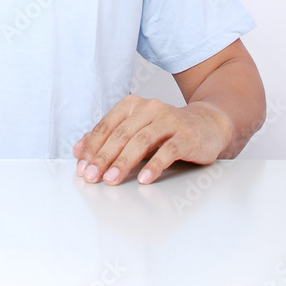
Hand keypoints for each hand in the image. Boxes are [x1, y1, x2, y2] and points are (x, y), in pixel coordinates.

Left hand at [73, 94, 232, 185]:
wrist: (207, 124)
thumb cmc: (166, 130)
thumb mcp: (135, 130)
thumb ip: (108, 138)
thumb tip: (78, 150)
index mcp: (132, 105)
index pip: (106, 126)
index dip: (92, 147)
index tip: (82, 167)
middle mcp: (149, 108)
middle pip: (121, 134)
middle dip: (103, 157)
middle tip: (92, 177)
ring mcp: (169, 120)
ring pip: (141, 141)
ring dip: (124, 162)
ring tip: (112, 179)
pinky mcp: (187, 136)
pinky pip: (168, 150)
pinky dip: (155, 165)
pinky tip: (144, 179)